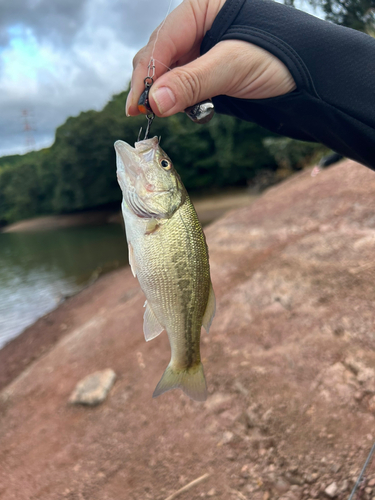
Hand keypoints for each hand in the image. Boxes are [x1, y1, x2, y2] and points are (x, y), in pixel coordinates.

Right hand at [126, 0, 295, 117]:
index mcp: (203, 7)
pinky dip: (182, 97)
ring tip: (164, 112)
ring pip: (172, 70)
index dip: (146, 74)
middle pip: (162, 54)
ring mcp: (205, 46)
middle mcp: (200, 23)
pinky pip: (186, 82)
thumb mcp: (233, 67)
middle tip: (144, 113)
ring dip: (167, 93)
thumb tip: (155, 102)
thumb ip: (192, 82)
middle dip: (153, 84)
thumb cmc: (279, 57)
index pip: (163, 39)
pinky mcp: (211, 67)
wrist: (312, 75)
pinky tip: (183, 107)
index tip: (137, 105)